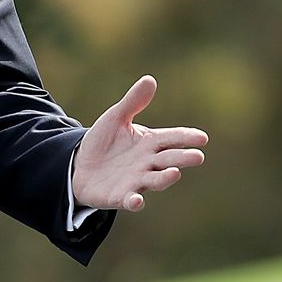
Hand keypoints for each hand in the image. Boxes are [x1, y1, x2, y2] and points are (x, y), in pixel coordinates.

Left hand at [71, 75, 207, 212]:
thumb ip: (133, 102)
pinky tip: (137, 200)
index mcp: (150, 143)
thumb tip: (150, 79)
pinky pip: (130, 200)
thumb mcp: (116, 118)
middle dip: (183, 158)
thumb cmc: (103, 141)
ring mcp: (136, 180)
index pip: (172, 139)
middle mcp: (148, 163)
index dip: (186, 138)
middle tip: (197, 156)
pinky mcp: (120, 196)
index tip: (202, 138)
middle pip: (169, 159)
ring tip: (174, 173)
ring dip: (165, 179)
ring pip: (155, 180)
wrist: (80, 165)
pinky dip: (134, 201)